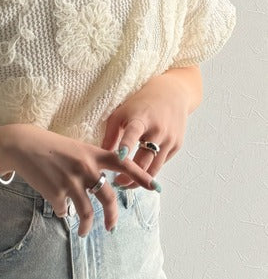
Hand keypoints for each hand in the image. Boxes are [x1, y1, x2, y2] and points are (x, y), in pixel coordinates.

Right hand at [0, 123, 159, 236]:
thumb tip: (103, 188)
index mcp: (93, 154)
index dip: (141, 176)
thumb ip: (92, 163)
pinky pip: (63, 211)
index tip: (155, 188)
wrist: (23, 145)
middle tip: (112, 227)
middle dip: (112, 216)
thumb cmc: (50, 146)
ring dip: (86, 226)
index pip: (124, 164)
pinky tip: (57, 208)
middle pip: (108, 198)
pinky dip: (62, 212)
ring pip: (86, 212)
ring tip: (83, 232)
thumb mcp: (75, 148)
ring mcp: (71, 181)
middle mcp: (85, 167)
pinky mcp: (55, 192)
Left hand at [101, 71, 190, 189]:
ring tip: (126, 184)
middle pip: (144, 159)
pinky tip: (140, 173)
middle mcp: (157, 130)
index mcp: (141, 119)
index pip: (133, 133)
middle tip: (117, 183)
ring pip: (155, 167)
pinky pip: (162, 163)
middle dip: (131, 175)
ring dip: (140, 179)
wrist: (171, 94)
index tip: (120, 157)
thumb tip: (101, 156)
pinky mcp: (176, 145)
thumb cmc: (140, 104)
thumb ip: (111, 134)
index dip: (126, 145)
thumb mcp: (121, 113)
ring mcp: (169, 139)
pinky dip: (151, 169)